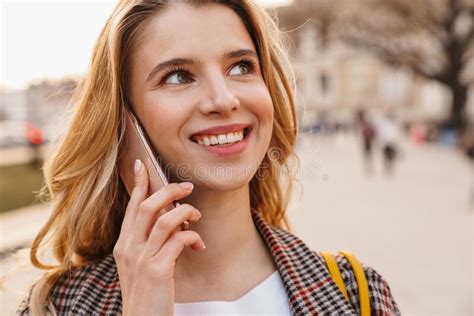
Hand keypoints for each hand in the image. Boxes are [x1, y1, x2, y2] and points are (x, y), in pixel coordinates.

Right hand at [113, 159, 204, 315]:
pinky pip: (178, 240)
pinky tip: (198, 245)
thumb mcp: (139, 265)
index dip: (138, 184)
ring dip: (185, 212)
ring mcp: (141, 259)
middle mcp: (128, 249)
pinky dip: (192, 237)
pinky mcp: (157, 271)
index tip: (142, 165)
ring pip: (165, 220)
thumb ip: (149, 242)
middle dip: (169, 190)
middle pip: (147, 207)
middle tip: (188, 187)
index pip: (131, 207)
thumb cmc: (145, 293)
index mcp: (123, 245)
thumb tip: (170, 219)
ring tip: (196, 216)